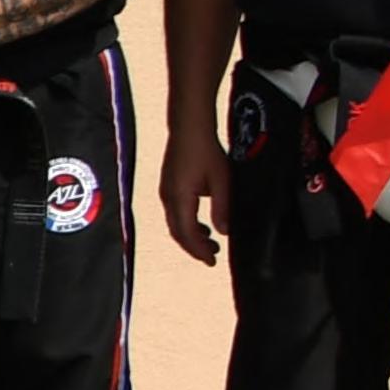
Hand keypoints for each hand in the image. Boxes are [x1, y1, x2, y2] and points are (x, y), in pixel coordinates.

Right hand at [160, 128, 232, 265]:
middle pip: (177, 232)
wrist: (189, 128)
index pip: (187, 232)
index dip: (199, 250)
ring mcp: (165, 192)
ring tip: (209, 243)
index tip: (212, 261)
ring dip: (190, 237)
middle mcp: (168, 197)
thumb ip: (222, 208)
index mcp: (180, 197)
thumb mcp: (221, 180)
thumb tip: (224, 231)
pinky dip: (186, 225)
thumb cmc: (205, 150)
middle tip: (211, 257)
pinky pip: (174, 214)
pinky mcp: (168, 186)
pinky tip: (201, 224)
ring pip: (174, 224)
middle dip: (193, 247)